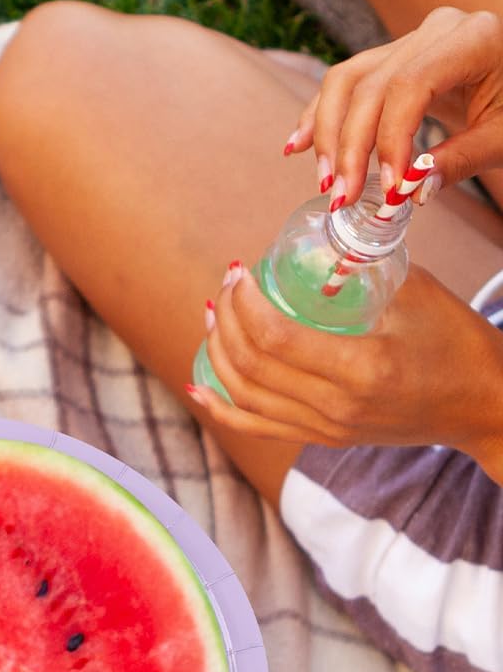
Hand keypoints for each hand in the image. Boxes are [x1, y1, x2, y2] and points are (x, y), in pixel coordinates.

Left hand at [189, 259, 502, 474]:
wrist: (487, 406)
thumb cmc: (459, 344)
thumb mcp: (418, 294)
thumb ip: (365, 265)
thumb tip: (320, 233)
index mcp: (360, 370)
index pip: (274, 339)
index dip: (244, 303)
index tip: (238, 272)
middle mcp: (336, 407)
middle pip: (251, 366)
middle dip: (227, 321)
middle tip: (225, 287)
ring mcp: (327, 429)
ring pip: (246, 397)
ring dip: (217, 355)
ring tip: (213, 317)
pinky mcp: (324, 438)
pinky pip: (258, 427)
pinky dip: (221, 408)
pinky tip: (197, 387)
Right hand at [283, 5, 502, 207]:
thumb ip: (459, 160)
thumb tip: (408, 191)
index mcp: (472, 38)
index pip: (409, 87)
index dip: (390, 140)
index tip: (389, 188)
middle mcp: (436, 29)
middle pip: (368, 86)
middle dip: (350, 146)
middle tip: (342, 195)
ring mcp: (412, 39)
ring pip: (346, 80)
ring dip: (327, 133)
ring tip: (324, 178)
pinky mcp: (395, 56)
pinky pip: (347, 82)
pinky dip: (322, 115)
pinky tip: (298, 145)